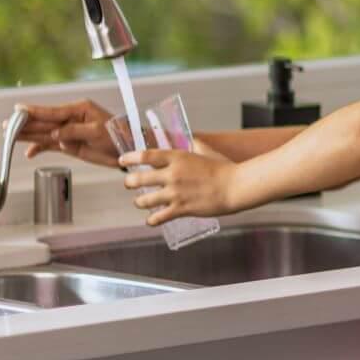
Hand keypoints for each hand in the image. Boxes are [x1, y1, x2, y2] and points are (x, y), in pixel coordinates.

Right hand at [15, 101, 118, 167]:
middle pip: (44, 122)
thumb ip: (75, 131)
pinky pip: (51, 145)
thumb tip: (55, 134)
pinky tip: (29, 152)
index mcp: (79, 109)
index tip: (19, 109)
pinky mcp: (69, 144)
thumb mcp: (97, 131)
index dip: (35, 111)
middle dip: (26, 124)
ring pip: (44, 133)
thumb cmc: (118, 134)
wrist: (128, 149)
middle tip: (8, 125)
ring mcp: (69, 132)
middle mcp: (71, 119)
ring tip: (11, 136)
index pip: (52, 111)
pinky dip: (40, 148)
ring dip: (28, 135)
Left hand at [121, 148, 239, 223]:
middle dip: (129, 182)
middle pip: (138, 178)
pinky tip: (152, 220)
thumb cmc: (224, 168)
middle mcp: (172, 175)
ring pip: (143, 200)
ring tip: (140, 202)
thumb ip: (195, 145)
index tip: (122, 160)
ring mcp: (175, 193)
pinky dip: (151, 220)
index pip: (145, 156)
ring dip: (139, 202)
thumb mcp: (207, 151)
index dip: (130, 158)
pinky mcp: (181, 209)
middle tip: (129, 183)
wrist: (236, 186)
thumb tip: (190, 140)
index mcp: (177, 158)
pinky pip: (157, 218)